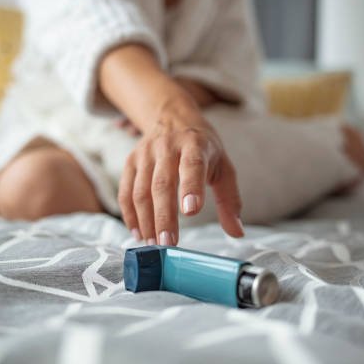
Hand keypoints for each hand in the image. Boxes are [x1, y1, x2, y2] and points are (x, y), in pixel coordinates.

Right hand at [118, 99, 243, 245]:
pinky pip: (126, 191)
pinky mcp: (131, 162)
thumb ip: (229, 200)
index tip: (191, 211)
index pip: (192, 165)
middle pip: (162, 184)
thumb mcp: (223, 167)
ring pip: (141, 190)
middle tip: (168, 243)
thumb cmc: (202, 148)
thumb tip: (237, 233)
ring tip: (154, 244)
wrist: (173, 118)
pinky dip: (130, 215)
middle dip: (164, 216)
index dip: (191, 187)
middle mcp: (167, 146)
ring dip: (146, 220)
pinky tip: (138, 233)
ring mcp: (146, 154)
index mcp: (195, 145)